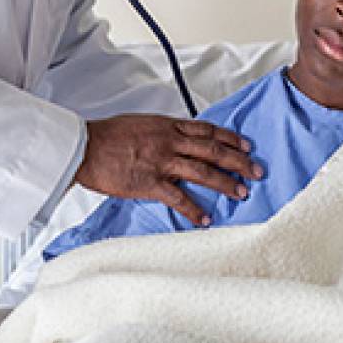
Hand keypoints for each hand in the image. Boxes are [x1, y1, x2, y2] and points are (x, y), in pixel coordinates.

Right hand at [75, 115, 261, 226]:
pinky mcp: (150, 183)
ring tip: (242, 193)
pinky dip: (194, 209)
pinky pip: (178, 197)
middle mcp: (169, 142)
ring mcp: (162, 162)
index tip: (246, 147)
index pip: (207, 131)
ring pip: (203, 172)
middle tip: (257, 171)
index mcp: (168, 127)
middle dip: (239, 162)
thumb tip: (176, 140)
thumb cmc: (107, 135)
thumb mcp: (140, 124)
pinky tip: (206, 218)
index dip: (230, 139)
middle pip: (213, 150)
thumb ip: (162, 132)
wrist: (85, 147)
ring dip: (225, 183)